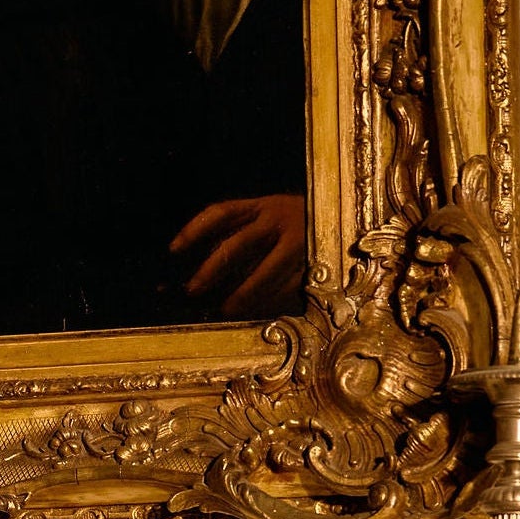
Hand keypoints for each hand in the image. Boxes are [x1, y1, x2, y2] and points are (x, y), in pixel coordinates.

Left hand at [171, 193, 307, 319]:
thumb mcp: (269, 218)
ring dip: (241, 294)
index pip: (221, 213)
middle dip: (210, 270)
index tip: (172, 250)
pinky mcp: (316, 262)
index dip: (194, 230)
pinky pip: (288, 286)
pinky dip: (269, 301)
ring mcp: (298, 240)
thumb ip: (240, 235)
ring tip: (226, 310)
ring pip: (263, 271)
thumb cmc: (296, 227)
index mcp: (262, 206)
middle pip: (236, 245)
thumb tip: (197, 272)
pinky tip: (257, 312)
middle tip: (193, 290)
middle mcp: (278, 219)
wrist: (347, 218)